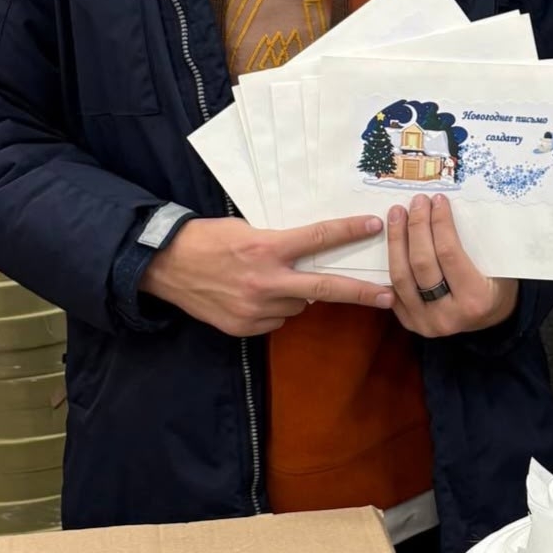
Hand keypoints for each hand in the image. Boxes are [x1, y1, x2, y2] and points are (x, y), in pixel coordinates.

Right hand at [139, 215, 393, 335]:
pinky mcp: (245, 327)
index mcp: (266, 247)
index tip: (373, 225)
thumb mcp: (244, 229)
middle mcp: (265, 280)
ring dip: (296, 295)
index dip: (348, 232)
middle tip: (389, 297)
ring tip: (268, 281)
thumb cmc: (205, 239)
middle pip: (324, 288)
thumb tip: (307, 255)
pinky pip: (276, 320)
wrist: (163, 267)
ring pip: (298, 306)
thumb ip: (277, 244)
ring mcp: (256, 308)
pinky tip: (251, 296)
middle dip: (360, 293)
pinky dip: (274, 309)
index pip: (317, 238)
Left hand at [387, 194, 519, 336]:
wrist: (490, 321)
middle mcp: (447, 315)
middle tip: (416, 202)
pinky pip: (392, 289)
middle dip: (416, 227)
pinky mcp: (410, 323)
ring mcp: (425, 322)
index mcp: (475, 300)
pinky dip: (389, 262)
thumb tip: (445, 207)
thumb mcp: (498, 266)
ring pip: (400, 276)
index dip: (440, 223)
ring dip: (396, 240)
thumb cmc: (497, 286)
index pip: (448, 253)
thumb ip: (474, 244)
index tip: (437, 200)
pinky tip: (391, 239)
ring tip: (397, 214)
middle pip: (421, 263)